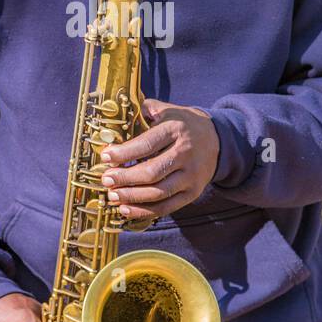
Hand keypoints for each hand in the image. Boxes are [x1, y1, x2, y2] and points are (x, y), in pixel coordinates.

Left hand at [100, 97, 219, 222]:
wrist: (216, 139)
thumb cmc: (181, 124)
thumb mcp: (165, 110)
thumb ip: (141, 111)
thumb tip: (112, 121)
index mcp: (176, 129)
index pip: (148, 144)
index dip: (124, 153)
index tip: (105, 157)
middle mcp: (186, 153)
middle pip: (152, 172)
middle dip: (125, 178)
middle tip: (106, 180)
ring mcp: (192, 176)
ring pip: (159, 193)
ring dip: (132, 197)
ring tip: (112, 196)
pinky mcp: (193, 193)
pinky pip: (167, 207)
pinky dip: (144, 211)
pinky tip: (126, 209)